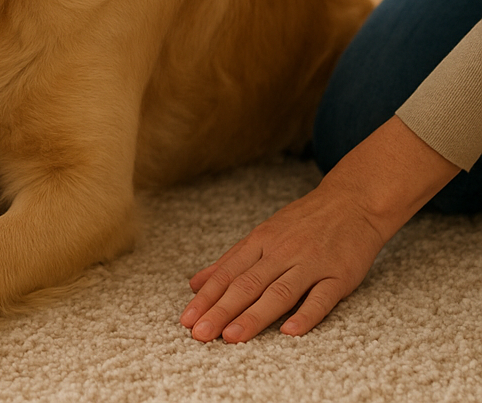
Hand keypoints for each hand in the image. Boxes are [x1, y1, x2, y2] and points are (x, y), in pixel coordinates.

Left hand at [180, 116, 458, 342]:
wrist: (352, 202)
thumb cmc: (303, 222)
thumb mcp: (262, 234)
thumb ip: (230, 261)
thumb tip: (196, 283)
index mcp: (259, 242)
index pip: (227, 275)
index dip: (206, 298)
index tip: (186, 320)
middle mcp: (281, 252)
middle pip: (246, 285)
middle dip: (220, 311)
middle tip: (199, 334)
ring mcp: (310, 264)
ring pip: (278, 293)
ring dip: (254, 316)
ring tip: (232, 337)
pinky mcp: (339, 276)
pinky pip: (322, 298)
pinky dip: (305, 315)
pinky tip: (289, 331)